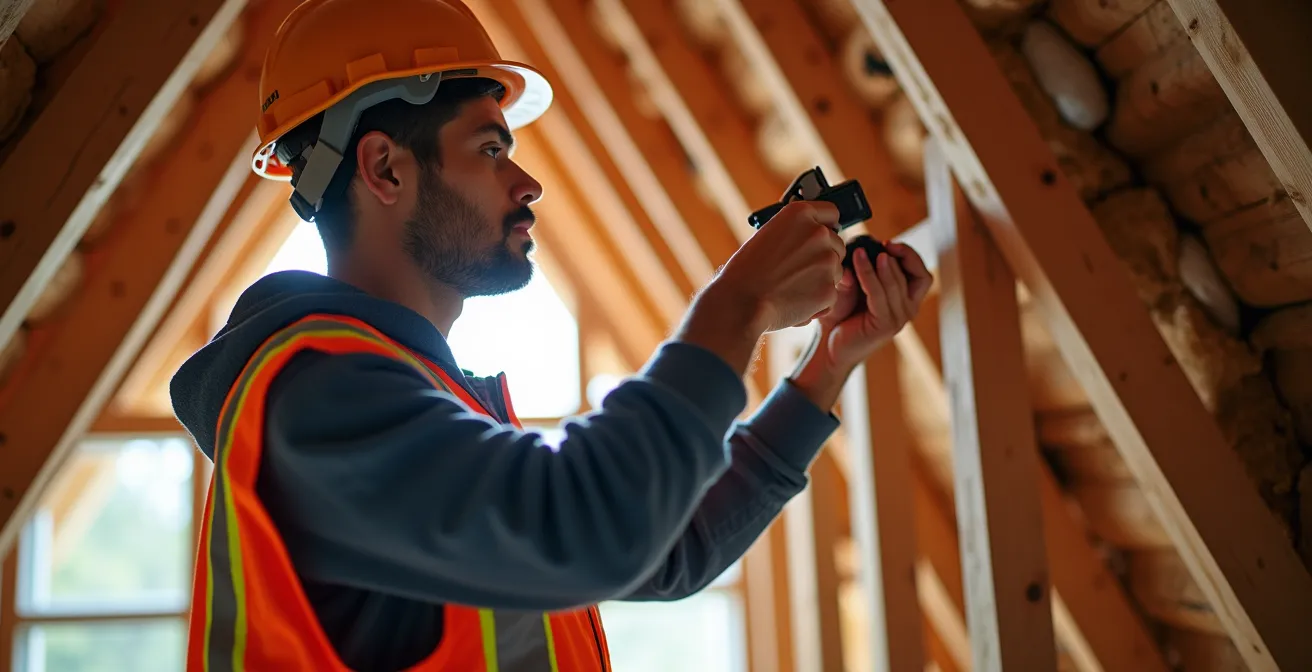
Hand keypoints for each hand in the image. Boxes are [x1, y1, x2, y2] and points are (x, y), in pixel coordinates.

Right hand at [706, 200, 845, 332]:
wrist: (740, 302)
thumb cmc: (745, 272)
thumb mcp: (767, 236)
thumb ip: (793, 233)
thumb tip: (811, 239)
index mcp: (800, 214)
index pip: (831, 212)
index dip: (825, 225)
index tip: (821, 232)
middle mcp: (818, 233)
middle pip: (836, 244)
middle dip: (823, 256)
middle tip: (799, 269)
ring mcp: (827, 261)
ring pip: (836, 271)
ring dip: (821, 279)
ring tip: (791, 287)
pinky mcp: (829, 289)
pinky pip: (830, 296)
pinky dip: (817, 302)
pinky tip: (793, 302)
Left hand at [812, 240, 932, 371]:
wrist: (828, 347)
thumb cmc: (840, 318)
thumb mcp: (852, 289)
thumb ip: (858, 272)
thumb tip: (860, 250)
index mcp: (905, 301)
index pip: (922, 275)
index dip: (911, 256)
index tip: (889, 243)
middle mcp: (907, 310)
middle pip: (917, 275)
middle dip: (900, 254)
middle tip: (880, 243)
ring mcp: (899, 319)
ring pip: (898, 282)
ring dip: (881, 262)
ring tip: (862, 249)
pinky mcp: (886, 324)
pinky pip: (879, 292)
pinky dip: (868, 273)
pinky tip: (857, 260)